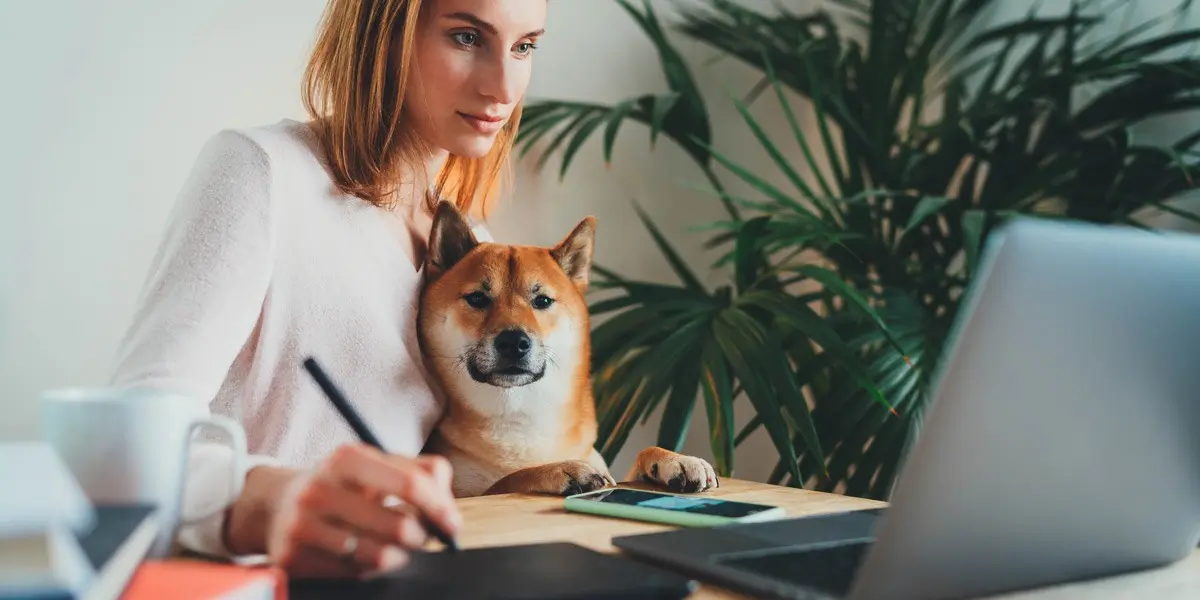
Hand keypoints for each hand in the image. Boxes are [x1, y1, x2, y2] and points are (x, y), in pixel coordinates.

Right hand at [239, 445, 460, 576]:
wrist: (278, 506)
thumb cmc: (345, 485)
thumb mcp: (377, 465)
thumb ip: (422, 473)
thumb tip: (449, 514)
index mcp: (346, 458)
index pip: (411, 484)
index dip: (440, 508)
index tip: (453, 525)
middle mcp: (319, 489)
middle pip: (400, 526)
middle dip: (421, 537)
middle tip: (421, 537)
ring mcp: (301, 525)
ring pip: (380, 557)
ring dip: (399, 557)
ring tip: (395, 547)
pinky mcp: (292, 558)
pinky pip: (355, 575)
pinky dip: (369, 569)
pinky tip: (363, 555)